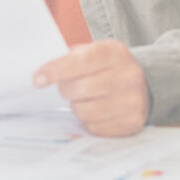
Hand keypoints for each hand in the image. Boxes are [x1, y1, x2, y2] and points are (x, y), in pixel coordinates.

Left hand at [34, 39, 149, 136]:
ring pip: (85, 111)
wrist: (141, 84)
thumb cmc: (106, 67)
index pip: (80, 61)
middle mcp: (128, 75)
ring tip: (82, 98)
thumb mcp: (92, 52)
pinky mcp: (132, 122)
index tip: (38, 79)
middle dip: (66, 90)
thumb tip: (41, 74)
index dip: (56, 70)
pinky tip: (95, 109)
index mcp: (115, 52)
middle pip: (80, 88)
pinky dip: (88, 120)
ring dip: (76, 106)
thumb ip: (69, 58)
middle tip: (67, 87)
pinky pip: (95, 127)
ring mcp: (133, 101)